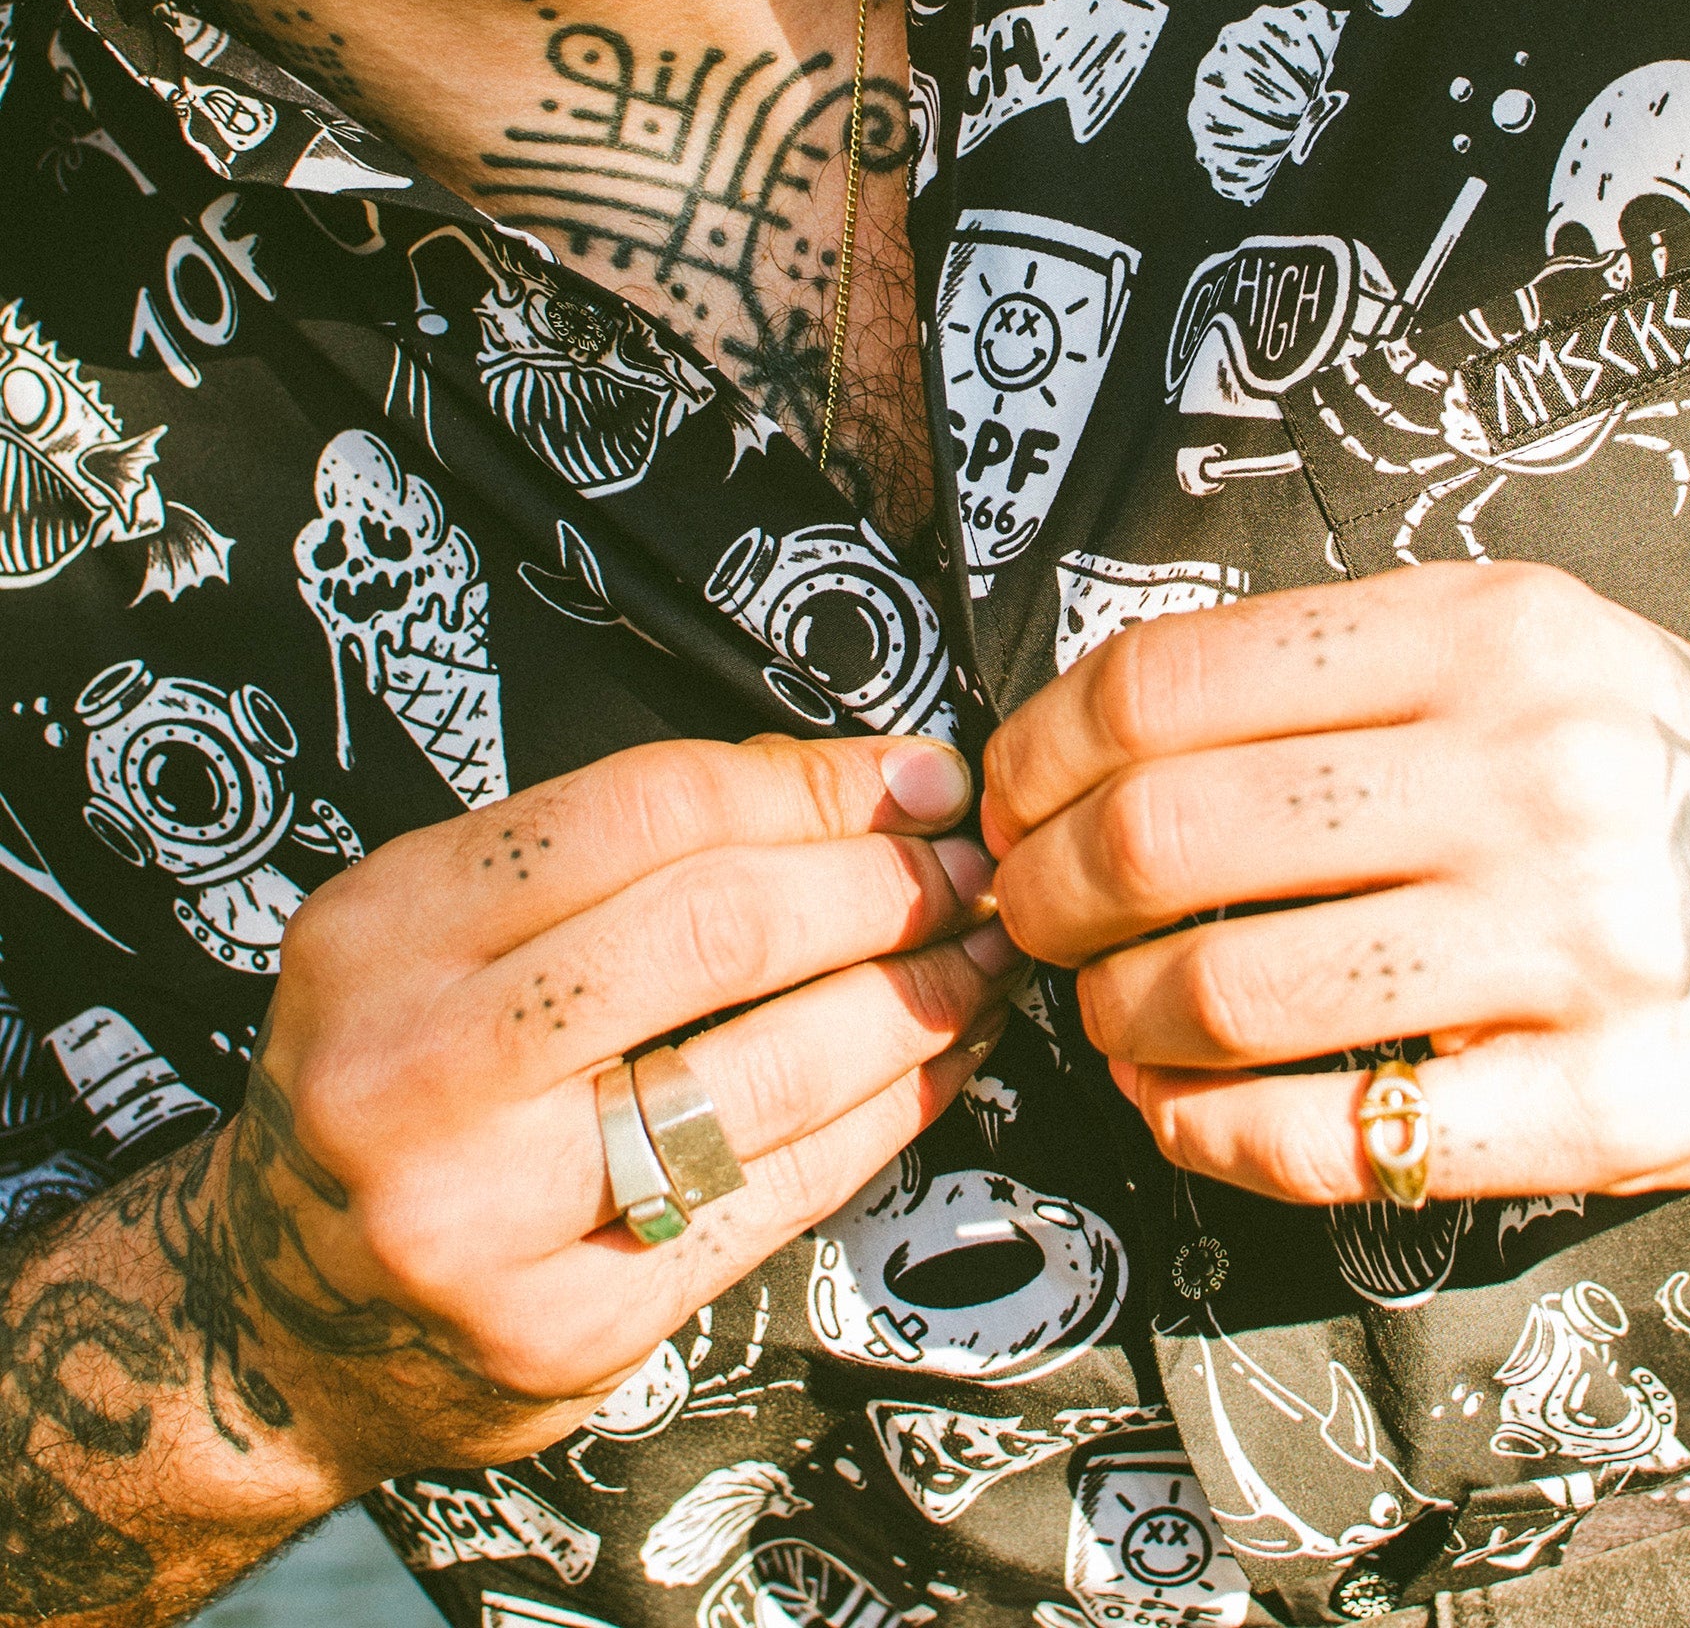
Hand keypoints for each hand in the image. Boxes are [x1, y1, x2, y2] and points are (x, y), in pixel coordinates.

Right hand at [208, 729, 1022, 1491]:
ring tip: (985, 960)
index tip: (924, 782)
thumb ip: (626, 848)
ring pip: (772, 1068)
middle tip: (977, 873)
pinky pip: (780, 1191)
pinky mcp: (566, 1327)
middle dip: (888, 888)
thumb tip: (869, 784)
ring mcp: (485, 1215)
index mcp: (387, 927)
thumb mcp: (452, 925)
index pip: (652, 808)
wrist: (284, 1319)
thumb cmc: (411, 1074)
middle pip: (722, 930)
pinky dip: (888, 1111)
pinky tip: (941, 1062)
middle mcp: (418, 1069)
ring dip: (918, 999)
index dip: (819, 786)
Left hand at [984, 565, 1689, 1204]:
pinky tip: (1185, 1104)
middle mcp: (1531, 768)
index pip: (1172, 680)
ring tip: (1112, 1010)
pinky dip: (1207, 1130)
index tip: (1013, 796)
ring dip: (1116, 1016)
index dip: (1040, 750)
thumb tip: (1099, 736)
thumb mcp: (1534, 640)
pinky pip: (1336, 1138)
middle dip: (1045, 889)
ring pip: (1230, 993)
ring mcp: (1574, 944)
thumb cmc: (1674, 762)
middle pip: (1170, 833)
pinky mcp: (1607, 1104)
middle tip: (1032, 915)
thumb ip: (1346, 668)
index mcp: (1492, 628)